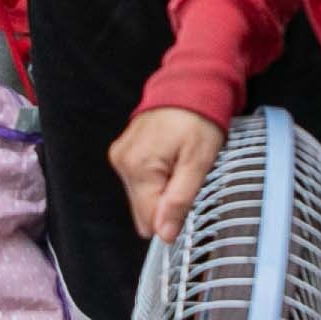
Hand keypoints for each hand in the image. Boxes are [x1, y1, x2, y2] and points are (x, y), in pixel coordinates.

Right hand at [113, 107, 227, 244]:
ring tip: (180, 166)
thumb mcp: (199, 161)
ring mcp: (120, 157)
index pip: (149, 220)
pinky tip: (170, 160)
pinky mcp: (123, 153)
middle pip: (143, 211)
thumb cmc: (199, 119)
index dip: (173, 218)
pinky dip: (156, 179)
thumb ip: (180, 200)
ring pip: (142, 198)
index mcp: (139, 167)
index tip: (191, 200)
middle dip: (167, 204)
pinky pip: (139, 182)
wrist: (190, 85)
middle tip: (188, 179)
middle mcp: (123, 163)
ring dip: (162, 191)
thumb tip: (165, 234)